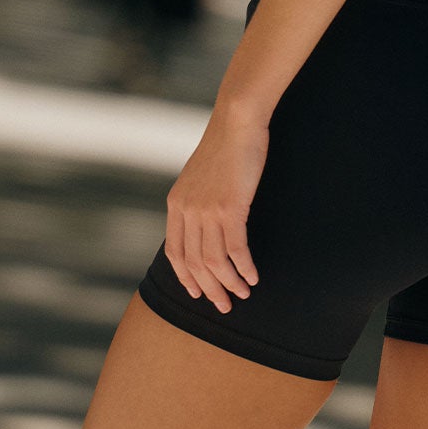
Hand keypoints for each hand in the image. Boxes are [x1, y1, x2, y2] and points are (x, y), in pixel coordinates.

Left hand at [164, 103, 268, 312]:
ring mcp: (207, 210)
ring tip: (243, 294)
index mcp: (176, 204)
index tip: (197, 292)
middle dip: (209, 288)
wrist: (236, 123)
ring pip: (214, 260)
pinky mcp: (230, 207)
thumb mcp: (200, 176)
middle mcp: (187, 210)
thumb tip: (204, 222)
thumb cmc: (224, 146)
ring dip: (229, 282)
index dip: (185, 276)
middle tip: (224, 305)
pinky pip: (235, 248)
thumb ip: (197, 200)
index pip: (174, 252)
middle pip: (194, 262)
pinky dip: (244, 267)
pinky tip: (253, 276)